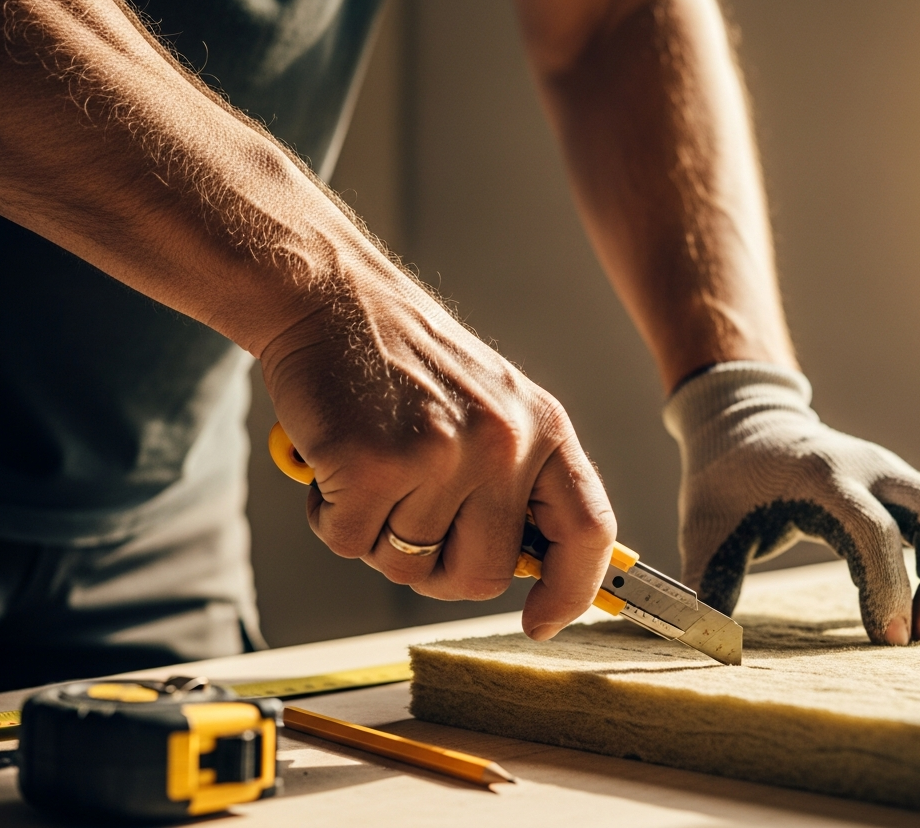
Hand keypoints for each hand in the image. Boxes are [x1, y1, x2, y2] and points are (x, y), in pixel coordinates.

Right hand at [260, 272, 616, 640]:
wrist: (335, 299)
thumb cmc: (407, 363)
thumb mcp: (494, 407)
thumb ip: (518, 483)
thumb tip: (529, 570)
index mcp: (544, 429)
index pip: (590, 531)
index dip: (573, 590)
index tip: (542, 620)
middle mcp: (504, 443)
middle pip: (482, 574)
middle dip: (435, 569)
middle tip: (404, 520)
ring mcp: (442, 454)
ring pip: (406, 564)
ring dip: (375, 534)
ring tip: (369, 468)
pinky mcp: (376, 463)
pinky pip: (349, 542)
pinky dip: (329, 515)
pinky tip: (334, 461)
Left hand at [664, 363, 919, 644]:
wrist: (745, 425)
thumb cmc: (723, 483)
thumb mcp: (703, 530)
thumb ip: (707, 587)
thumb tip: (707, 645)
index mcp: (820, 478)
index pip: (874, 531)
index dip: (889, 587)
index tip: (891, 639)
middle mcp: (870, 468)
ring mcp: (895, 472)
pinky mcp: (907, 484)